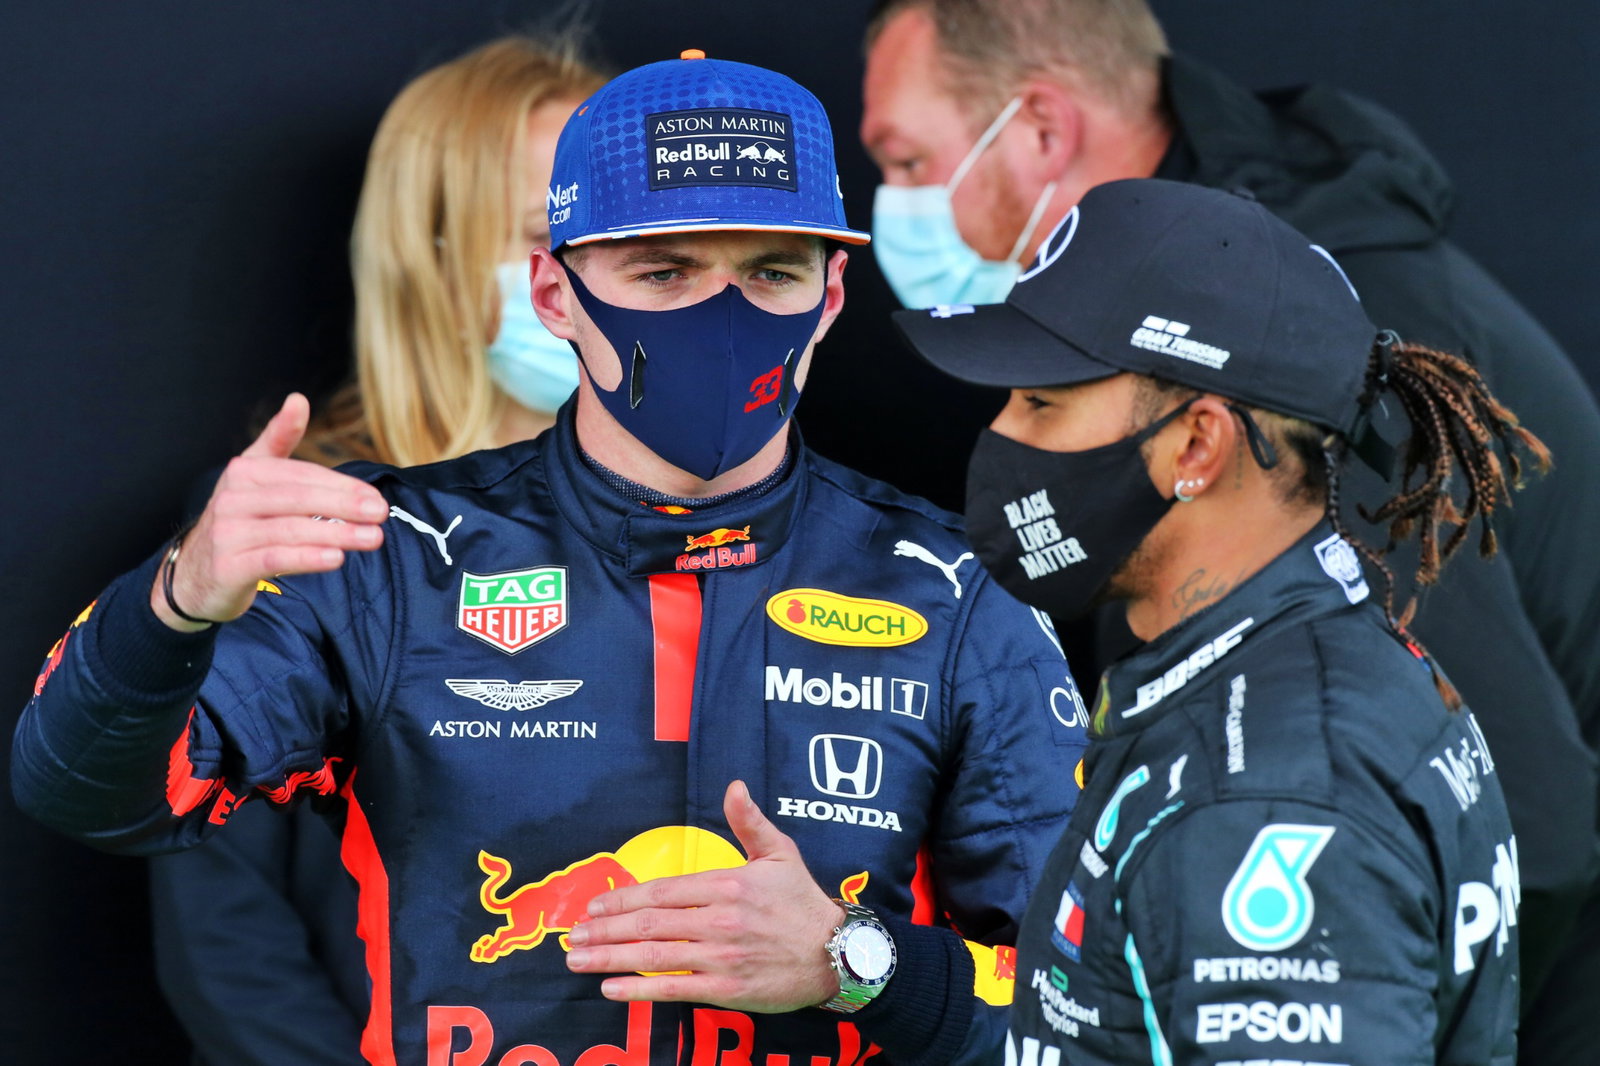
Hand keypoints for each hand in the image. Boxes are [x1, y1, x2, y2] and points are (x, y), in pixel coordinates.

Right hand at [149, 393, 388, 629]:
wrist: (195, 576)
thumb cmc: (239, 521)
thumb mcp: (254, 477)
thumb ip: (279, 440)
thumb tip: (298, 399)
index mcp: (244, 472)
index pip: (301, 474)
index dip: (341, 485)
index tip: (375, 497)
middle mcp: (231, 498)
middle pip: (298, 498)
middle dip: (344, 505)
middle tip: (381, 513)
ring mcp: (227, 533)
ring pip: (290, 529)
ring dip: (336, 533)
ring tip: (372, 538)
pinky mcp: (227, 567)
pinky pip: (274, 558)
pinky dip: (308, 558)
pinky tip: (336, 558)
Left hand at [564, 780, 845, 1012]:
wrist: (837, 954)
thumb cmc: (804, 903)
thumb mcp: (780, 854)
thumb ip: (749, 822)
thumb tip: (734, 786)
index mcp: (727, 885)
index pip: (661, 891)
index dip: (623, 899)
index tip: (594, 905)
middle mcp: (718, 921)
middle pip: (648, 924)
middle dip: (604, 929)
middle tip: (572, 935)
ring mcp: (720, 957)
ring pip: (653, 956)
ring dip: (609, 957)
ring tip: (577, 959)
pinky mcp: (726, 988)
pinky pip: (673, 989)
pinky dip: (638, 990)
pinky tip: (610, 988)